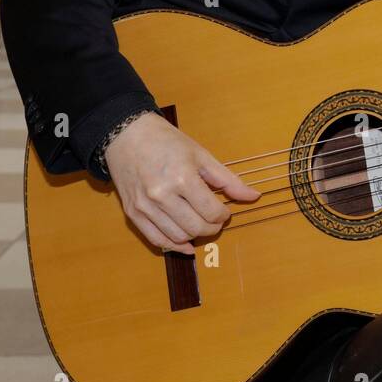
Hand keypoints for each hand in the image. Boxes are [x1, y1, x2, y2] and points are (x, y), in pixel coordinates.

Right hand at [105, 113, 258, 253]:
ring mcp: (145, 206)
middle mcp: (162, 195)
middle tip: (216, 220)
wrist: (127, 135)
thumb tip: (254, 196)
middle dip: (213, 228)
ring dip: (195, 236)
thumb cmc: (166, 141)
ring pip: (178, 237)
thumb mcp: (201, 155)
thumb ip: (228, 180)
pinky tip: (186, 244)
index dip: (224, 215)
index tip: (225, 211)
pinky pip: (156, 239)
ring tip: (201, 225)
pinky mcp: (132, 213)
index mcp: (182, 178)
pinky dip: (173, 245)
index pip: (211, 212)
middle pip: (196, 228)